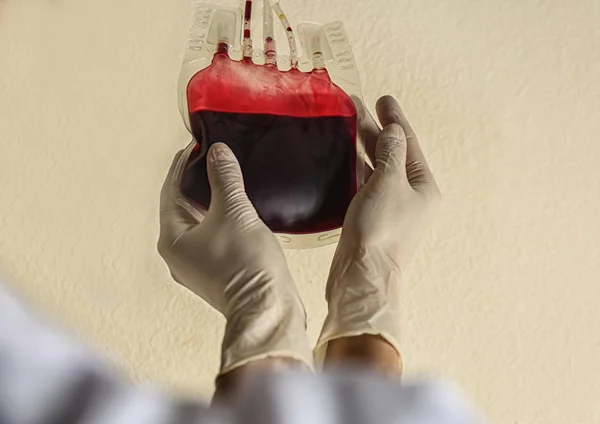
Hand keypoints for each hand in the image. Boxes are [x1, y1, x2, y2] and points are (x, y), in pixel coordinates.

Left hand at [158, 143, 311, 374]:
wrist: (268, 309)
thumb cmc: (245, 265)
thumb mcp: (234, 212)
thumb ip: (224, 178)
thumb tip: (218, 153)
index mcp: (172, 239)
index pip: (170, 191)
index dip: (183, 165)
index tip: (195, 146)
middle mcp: (179, 255)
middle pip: (183, 208)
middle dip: (197, 182)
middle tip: (212, 158)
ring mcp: (198, 267)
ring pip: (200, 223)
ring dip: (211, 201)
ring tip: (226, 178)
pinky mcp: (218, 273)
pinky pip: (215, 236)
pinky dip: (222, 219)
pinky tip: (238, 209)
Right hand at [316, 96, 440, 358]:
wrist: (362, 276)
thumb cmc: (381, 230)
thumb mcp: (389, 183)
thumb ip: (391, 153)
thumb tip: (394, 132)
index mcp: (424, 188)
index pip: (409, 144)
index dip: (395, 120)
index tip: (383, 99)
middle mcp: (411, 197)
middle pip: (393, 155)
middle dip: (377, 130)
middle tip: (359, 104)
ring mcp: (391, 209)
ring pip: (378, 169)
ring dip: (365, 147)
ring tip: (348, 122)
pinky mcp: (372, 219)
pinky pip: (367, 185)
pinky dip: (358, 169)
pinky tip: (347, 156)